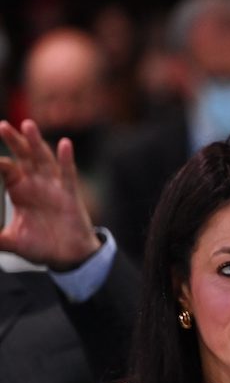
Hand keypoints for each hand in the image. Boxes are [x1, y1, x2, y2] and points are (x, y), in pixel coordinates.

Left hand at [0, 119, 100, 269]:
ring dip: (36, 143)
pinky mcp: (70, 195)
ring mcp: (54, 187)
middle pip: (23, 156)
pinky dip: (66, 159)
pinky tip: (64, 144)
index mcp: (19, 190)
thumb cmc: (40, 246)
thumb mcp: (11, 241)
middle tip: (2, 126)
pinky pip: (68, 174)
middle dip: (14, 141)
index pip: (4, 169)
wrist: (67, 257)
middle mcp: (36, 183)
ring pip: (44, 159)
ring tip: (28, 125)